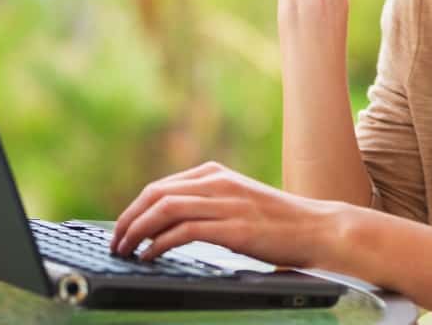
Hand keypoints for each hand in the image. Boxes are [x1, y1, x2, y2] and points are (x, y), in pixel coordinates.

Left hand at [109, 161, 339, 265]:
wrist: (316, 228)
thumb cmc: (278, 222)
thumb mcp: (238, 202)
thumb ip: (208, 204)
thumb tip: (167, 224)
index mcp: (217, 174)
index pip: (160, 186)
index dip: (134, 209)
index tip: (121, 230)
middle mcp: (219, 183)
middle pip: (156, 194)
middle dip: (127, 219)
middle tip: (115, 243)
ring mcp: (227, 203)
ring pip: (165, 209)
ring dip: (137, 231)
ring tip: (125, 251)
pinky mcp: (234, 227)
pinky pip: (184, 231)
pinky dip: (159, 244)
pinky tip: (150, 257)